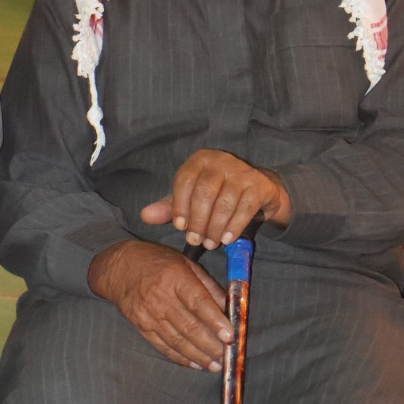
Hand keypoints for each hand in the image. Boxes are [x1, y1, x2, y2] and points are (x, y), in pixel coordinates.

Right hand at [88, 239, 230, 369]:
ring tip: (215, 364)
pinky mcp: (141, 326)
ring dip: (198, 355)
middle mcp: (160, 297)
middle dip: (210, 344)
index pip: (197, 302)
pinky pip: (163, 346)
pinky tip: (195, 364)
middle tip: (226, 355)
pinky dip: (181, 357)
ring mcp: (149, 314)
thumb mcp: (185, 264)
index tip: (229, 335)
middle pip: (188, 326)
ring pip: (177, 340)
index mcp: (174, 276)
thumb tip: (230, 307)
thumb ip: (208, 286)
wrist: (119, 267)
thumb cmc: (157, 262)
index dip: (214, 320)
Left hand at [140, 150, 289, 248]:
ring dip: (215, 227)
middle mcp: (221, 160)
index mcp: (200, 160)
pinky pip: (245, 208)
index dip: (179, 204)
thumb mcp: (191, 197)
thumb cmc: (217, 192)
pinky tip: (227, 239)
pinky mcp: (258, 185)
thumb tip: (144, 216)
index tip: (179, 226)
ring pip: (224, 202)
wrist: (256, 188)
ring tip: (210, 243)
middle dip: (198, 220)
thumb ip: (169, 206)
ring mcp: (241, 171)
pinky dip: (234, 226)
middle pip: (204, 192)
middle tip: (194, 241)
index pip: (185, 179)